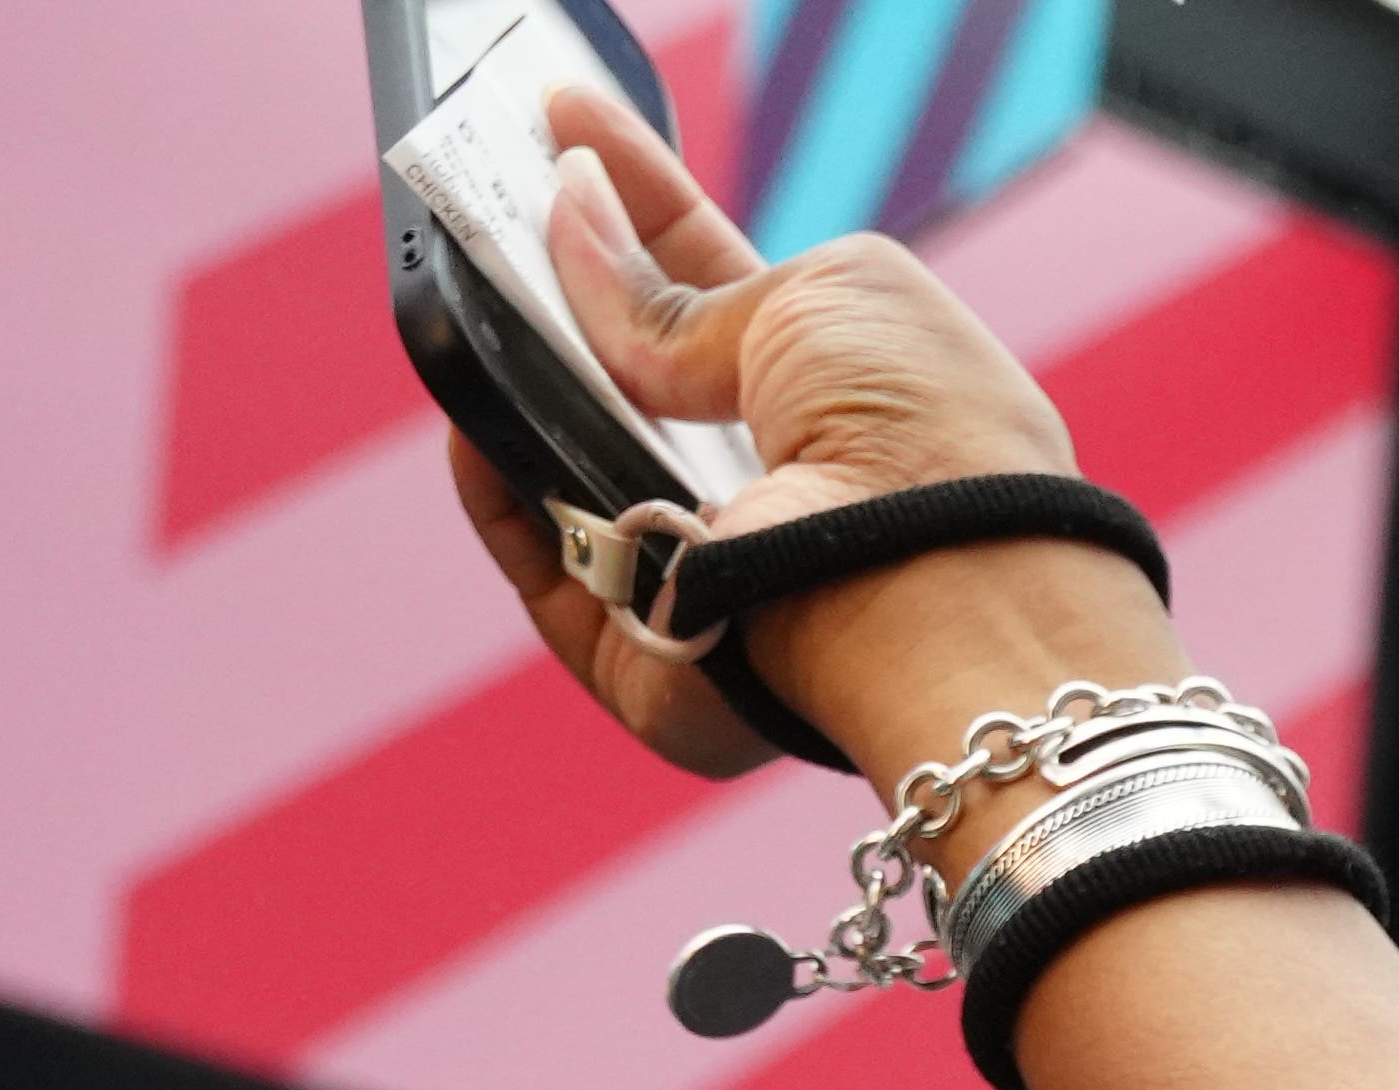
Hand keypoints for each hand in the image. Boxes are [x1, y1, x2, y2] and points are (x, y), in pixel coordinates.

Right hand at [446, 82, 1127, 788]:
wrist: (934, 570)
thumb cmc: (920, 423)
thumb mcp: (821, 297)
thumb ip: (691, 287)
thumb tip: (583, 236)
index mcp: (845, 394)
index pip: (714, 286)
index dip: (640, 205)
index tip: (568, 124)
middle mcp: (779, 489)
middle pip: (634, 381)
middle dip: (560, 295)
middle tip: (484, 199)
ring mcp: (713, 573)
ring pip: (576, 470)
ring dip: (517, 381)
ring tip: (464, 283)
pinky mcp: (654, 657)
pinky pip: (546, 564)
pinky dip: (499, 484)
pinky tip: (474, 408)